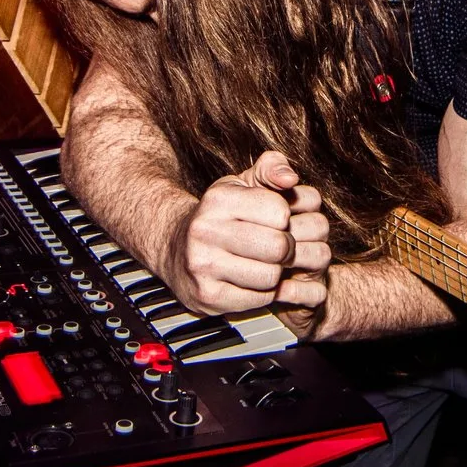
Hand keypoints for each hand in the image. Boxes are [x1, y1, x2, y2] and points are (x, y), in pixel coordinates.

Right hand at [171, 150, 330, 317]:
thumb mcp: (241, 184)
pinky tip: (252, 279)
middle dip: (287, 248)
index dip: (285, 217)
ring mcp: (204, 266)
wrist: (175, 249)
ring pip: (271, 276)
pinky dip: (264, 291)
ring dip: (276, 271)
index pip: (279, 211)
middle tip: (279, 246)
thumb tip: (290, 179)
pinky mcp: (209, 296)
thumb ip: (271, 168)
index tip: (276, 220)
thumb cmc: (219, 216)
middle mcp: (205, 231)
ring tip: (264, 262)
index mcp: (218, 200)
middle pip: (279, 246)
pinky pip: (260, 298)